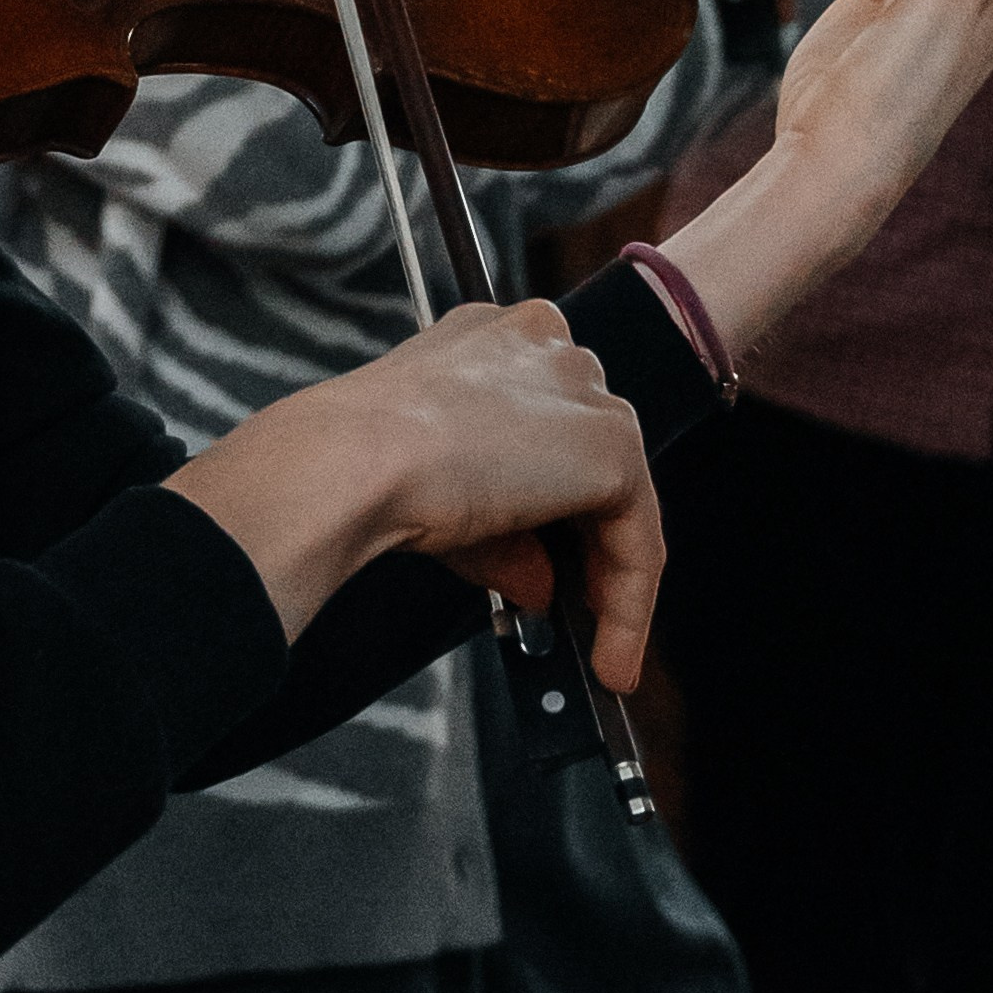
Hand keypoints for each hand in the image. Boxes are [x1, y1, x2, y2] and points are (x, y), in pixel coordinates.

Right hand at [163, 298, 661, 690]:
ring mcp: (581, 391)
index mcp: (491, 336)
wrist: (354, 460)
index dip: (551, 489)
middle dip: (579, 533)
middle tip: (577, 603)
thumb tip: (538, 586)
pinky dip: (629, 603)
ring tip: (597, 646)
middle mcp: (543, 343)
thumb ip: (503, 536)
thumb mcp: (442, 494)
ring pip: (617, 492)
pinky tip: (611, 655)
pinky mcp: (609, 446)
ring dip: (609, 573)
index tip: (549, 550)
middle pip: (586, 447)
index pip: (544, 413)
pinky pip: (637, 539)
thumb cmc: (367, 461)